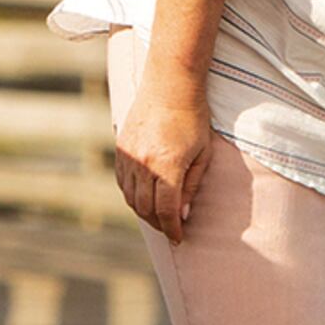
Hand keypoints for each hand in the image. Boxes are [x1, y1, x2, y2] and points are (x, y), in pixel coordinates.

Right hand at [113, 66, 213, 239]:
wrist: (170, 85)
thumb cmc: (193, 119)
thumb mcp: (202, 155)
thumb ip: (191, 186)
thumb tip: (182, 214)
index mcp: (167, 166)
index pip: (166, 210)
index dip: (172, 229)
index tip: (179, 238)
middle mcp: (144, 164)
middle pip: (145, 208)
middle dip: (158, 224)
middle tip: (170, 230)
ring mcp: (129, 156)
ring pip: (130, 197)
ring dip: (143, 211)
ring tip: (158, 216)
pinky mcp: (121, 148)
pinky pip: (122, 182)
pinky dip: (132, 195)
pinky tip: (144, 197)